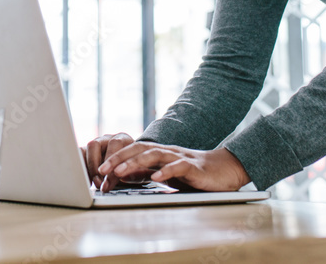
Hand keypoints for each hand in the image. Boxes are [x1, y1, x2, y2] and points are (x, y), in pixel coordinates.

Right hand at [81, 133, 135, 190]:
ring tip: (93, 183)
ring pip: (87, 148)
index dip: (111, 160)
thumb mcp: (141, 170)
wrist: (132, 165)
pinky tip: (86, 180)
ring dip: (89, 167)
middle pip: (97, 144)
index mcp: (123, 139)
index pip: (115, 144)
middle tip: (99, 182)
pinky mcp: (88, 151)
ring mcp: (97, 144)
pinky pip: (80, 155)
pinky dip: (82, 167)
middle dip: (96, 165)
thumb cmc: (137, 168)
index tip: (109, 176)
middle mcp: (108, 139)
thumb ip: (135, 173)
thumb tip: (123, 178)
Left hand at [96, 144, 250, 192]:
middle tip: (103, 170)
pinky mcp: (193, 167)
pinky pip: (178, 167)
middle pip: (140, 149)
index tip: (100, 170)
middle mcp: (168, 152)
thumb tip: (127, 175)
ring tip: (120, 172)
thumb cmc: (195, 174)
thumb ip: (149, 172)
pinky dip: (166, 171)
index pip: (134, 150)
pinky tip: (156, 178)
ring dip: (135, 163)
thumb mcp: (167, 174)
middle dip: (119, 158)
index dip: (117, 158)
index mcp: (160, 153)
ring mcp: (180, 158)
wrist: (225, 170)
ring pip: (154, 155)